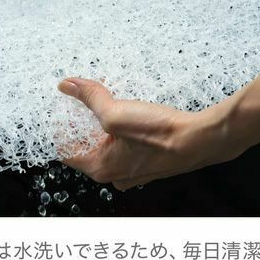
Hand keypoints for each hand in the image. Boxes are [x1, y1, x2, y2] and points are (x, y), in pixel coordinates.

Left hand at [57, 36, 259, 189]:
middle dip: (81, 126)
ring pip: (106, 147)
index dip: (60, 130)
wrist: (199, 139)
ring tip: (102, 105)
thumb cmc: (159, 133)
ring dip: (101, 127)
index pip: (67, 152)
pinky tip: (126, 114)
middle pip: (86, 149)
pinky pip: (124, 146)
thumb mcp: (115, 113)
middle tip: (80, 104)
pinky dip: (119, 131)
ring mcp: (133, 170)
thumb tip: (67, 85)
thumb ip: (89, 98)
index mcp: (100, 168)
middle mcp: (115, 174)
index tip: (60, 111)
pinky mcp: (148, 161)